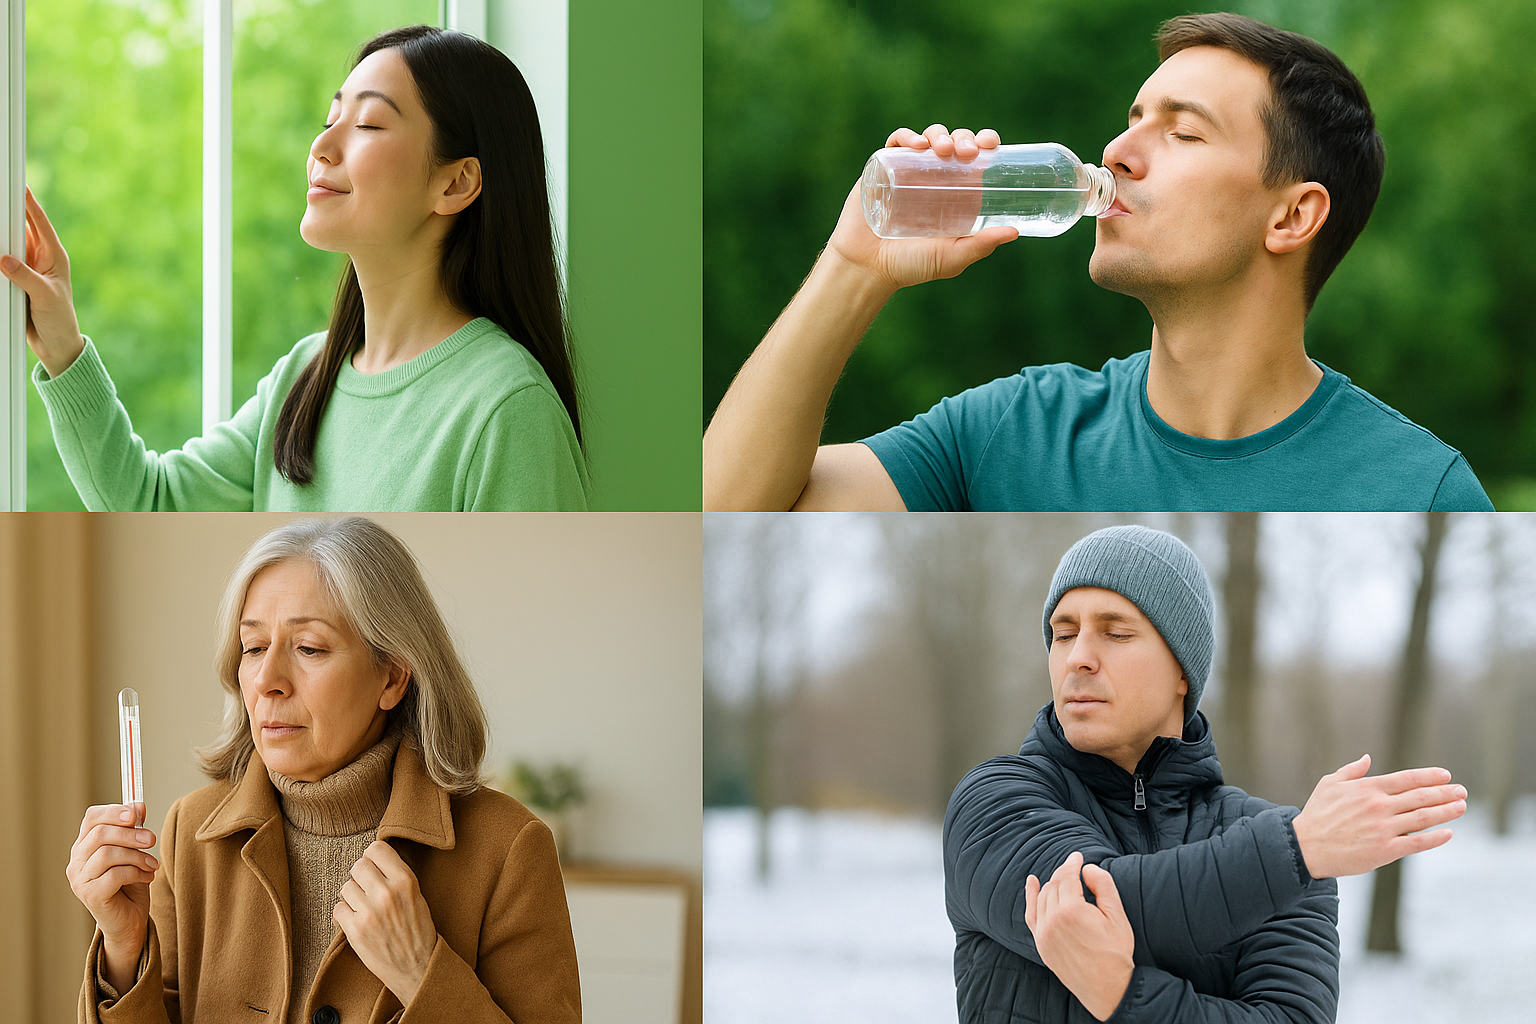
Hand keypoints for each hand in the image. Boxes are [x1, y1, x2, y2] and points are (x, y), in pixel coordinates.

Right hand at [0, 187, 86, 376]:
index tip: (19, 185)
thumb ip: (25, 278)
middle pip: (21, 228)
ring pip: (8, 242)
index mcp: (55, 257)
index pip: (40, 224)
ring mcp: (27, 267)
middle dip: (9, 211)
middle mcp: (41, 258)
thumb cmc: (59, 320)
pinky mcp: (15, 279)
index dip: (29, 203)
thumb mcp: (44, 297)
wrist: (55, 344)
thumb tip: (5, 259)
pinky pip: (1, 260)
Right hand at [66, 803, 157, 992]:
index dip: (113, 812)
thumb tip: (139, 804)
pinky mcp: (90, 896)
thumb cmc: (131, 884)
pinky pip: (114, 875)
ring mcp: (80, 880)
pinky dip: (136, 872)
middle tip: (152, 839)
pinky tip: (147, 877)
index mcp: (85, 846)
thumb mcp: (136, 852)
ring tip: (152, 864)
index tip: (136, 814)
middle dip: (130, 834)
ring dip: (136, 855)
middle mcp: (77, 861)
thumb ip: (135, 829)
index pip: (91, 818)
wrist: (130, 921)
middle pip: (99, 834)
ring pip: (107, 854)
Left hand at [335, 840, 438, 1005]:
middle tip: (368, 889)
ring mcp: (369, 912)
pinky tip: (358, 922)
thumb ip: (396, 876)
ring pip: (346, 887)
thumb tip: (371, 858)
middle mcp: (387, 893)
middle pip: (358, 866)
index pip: (376, 849)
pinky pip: (338, 909)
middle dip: (361, 876)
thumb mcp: (416, 895)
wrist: (417, 967)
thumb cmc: (418, 930)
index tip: (375, 867)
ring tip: (366, 908)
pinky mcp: (355, 931)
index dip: (373, 857)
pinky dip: (345, 915)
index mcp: (405, 881)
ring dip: (353, 897)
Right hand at [825, 123, 1017, 293]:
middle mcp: (934, 178)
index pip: (975, 158)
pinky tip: (916, 145)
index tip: (990, 145)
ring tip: (942, 149)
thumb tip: (1014, 231)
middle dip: (964, 138)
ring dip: (939, 134)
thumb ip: (979, 245)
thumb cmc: (910, 266)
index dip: (984, 143)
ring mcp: (908, 170)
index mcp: (956, 193)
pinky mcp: (882, 168)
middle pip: (954, 142)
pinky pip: (896, 142)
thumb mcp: (951, 257)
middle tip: (966, 152)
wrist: (866, 268)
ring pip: (928, 137)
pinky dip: (907, 136)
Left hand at [1024, 851, 1133, 1021]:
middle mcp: (1052, 920)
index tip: (1077, 856)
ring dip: (1052, 884)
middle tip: (1075, 868)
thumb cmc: (1115, 952)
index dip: (1072, 863)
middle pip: (1054, 885)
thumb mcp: (1117, 915)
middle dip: (1064, 873)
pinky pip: (1031, 915)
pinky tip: (1032, 883)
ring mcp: (1043, 933)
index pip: (1067, 877)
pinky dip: (1030, 897)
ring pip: (1043, 897)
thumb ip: (1103, 885)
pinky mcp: (1041, 944)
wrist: (1108, 988)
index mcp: (1071, 911)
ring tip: (1062, 877)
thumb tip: (1087, 868)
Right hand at [1292, 754, 1465, 877]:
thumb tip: (1367, 758)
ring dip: (1446, 811)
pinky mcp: (1384, 850)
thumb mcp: (1329, 784)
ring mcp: (1383, 829)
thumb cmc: (1316, 814)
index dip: (1429, 776)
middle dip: (1445, 793)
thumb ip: (1351, 770)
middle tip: (1462, 791)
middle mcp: (1378, 806)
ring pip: (1423, 817)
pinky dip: (1435, 838)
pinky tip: (1448, 833)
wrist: (1305, 846)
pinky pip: (1417, 843)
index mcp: (1367, 788)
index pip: (1407, 778)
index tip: (1446, 776)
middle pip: (1421, 797)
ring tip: (1461, 807)